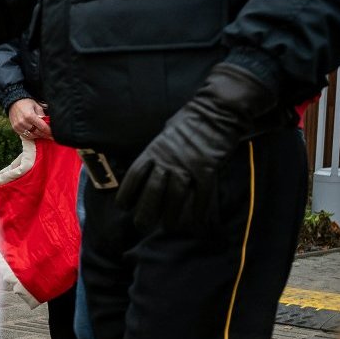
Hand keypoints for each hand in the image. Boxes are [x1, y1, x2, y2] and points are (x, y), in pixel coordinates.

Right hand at [9, 98, 51, 140]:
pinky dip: (31, 136)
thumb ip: (42, 115)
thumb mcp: (37, 106)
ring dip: (39, 136)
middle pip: (37, 132)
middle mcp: (23, 122)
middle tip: (52, 137)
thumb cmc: (27, 102)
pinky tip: (36, 135)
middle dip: (45, 135)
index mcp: (30, 116)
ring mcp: (18, 126)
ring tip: (45, 136)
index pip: (42, 127)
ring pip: (31, 135)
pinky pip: (25, 135)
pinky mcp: (15, 128)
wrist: (13, 102)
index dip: (49, 131)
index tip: (54, 134)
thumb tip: (48, 123)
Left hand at [117, 64, 274, 232]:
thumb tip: (151, 165)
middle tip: (142, 225)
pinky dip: (200, 210)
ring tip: (168, 227)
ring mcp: (188, 165)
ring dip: (171, 215)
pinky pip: (203, 194)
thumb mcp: (165, 134)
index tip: (123, 207)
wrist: (216, 111)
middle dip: (146, 211)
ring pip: (176, 196)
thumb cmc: (189, 121)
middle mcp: (168, 160)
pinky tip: (198, 222)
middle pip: (152, 191)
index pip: (134, 175)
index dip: (127, 193)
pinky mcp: (208, 169)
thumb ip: (158, 151)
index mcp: (154, 151)